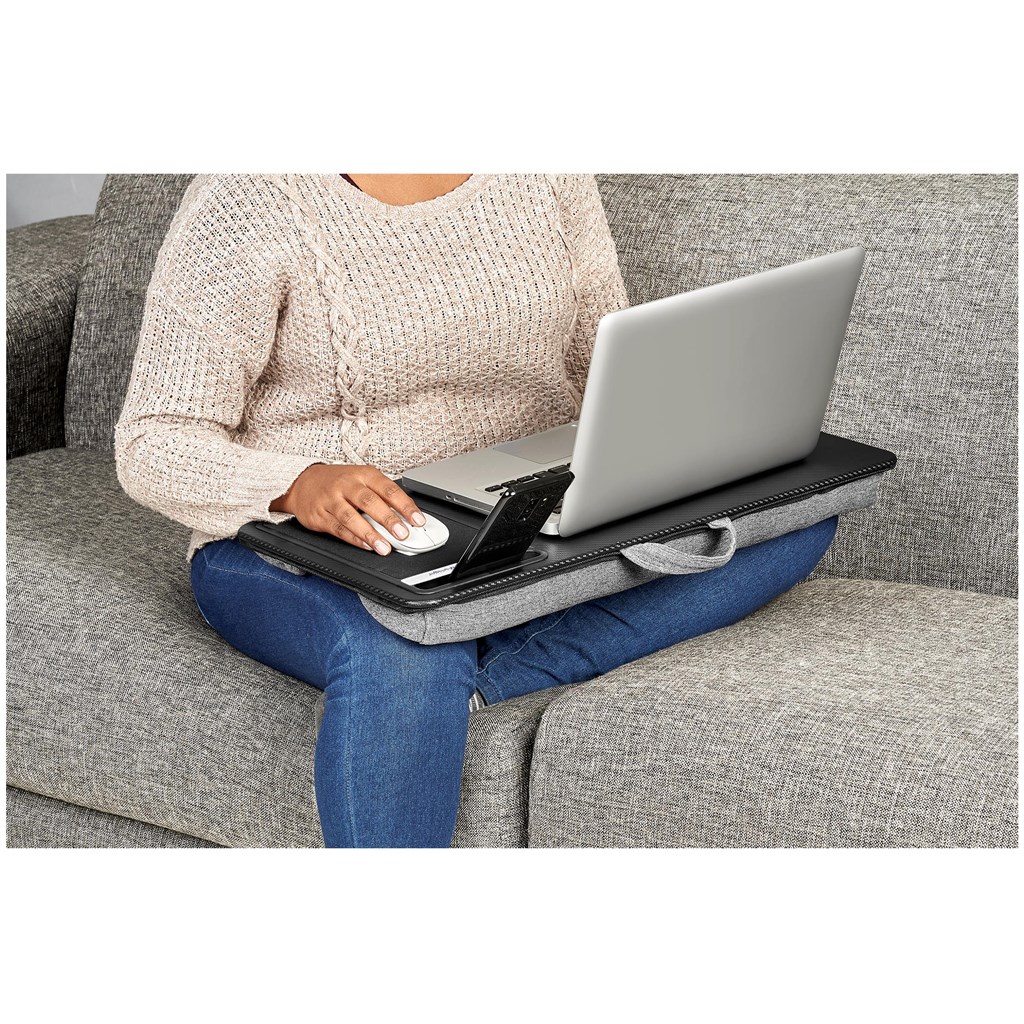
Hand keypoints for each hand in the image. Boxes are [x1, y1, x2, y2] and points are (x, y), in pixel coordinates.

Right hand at [269, 463, 426, 554]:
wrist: (302, 481)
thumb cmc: (339, 482)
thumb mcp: (362, 479)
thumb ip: (382, 497)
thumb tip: (407, 518)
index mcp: (363, 474)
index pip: (388, 489)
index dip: (405, 505)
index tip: (418, 520)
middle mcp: (347, 485)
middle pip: (369, 502)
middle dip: (388, 519)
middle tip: (403, 534)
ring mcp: (331, 500)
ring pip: (352, 517)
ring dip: (370, 534)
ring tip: (384, 547)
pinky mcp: (319, 515)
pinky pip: (338, 529)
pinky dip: (354, 539)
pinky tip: (366, 545)